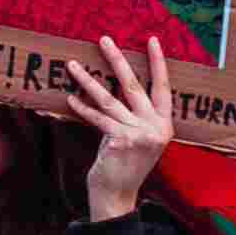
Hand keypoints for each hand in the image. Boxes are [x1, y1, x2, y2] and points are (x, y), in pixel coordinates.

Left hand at [79, 46, 183, 227]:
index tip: (152, 40)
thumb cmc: (126, 163)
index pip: (163, 88)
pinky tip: (70, 99)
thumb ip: (138, 116)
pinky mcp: (119, 140)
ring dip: (87, 80)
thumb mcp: (141, 138)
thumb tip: (120, 83)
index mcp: (165, 125)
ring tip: (72, 64)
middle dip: (117, 60)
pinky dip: (82, 108)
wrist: (118, 195)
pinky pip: (97, 117)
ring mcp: (138, 134)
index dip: (158, 63)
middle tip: (103, 39)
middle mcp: (156, 128)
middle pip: (134, 86)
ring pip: (108, 99)